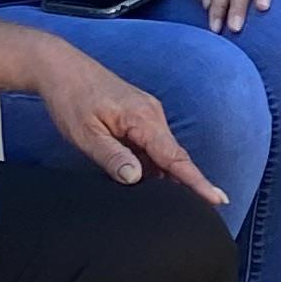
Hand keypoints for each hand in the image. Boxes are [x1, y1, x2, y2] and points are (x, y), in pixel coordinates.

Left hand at [14, 34, 219, 204]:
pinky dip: (150, 163)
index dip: (197, 182)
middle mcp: (152, 115)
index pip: (175, 158)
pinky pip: (151, 145)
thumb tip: (136, 178)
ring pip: (162, 153)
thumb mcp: (86, 134)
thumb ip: (112, 157)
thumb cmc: (72, 99)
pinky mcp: (138, 116)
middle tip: (193, 212)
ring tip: (164, 202)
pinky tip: (141, 178)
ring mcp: (147, 114)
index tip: (218, 198)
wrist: (62, 69)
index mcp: (143, 119)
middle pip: (174, 157)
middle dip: (185, 184)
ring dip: (163, 175)